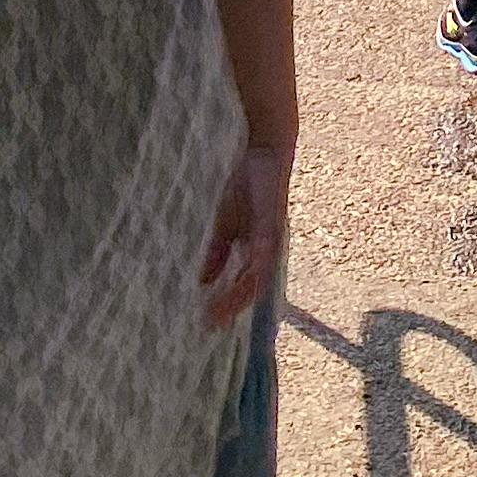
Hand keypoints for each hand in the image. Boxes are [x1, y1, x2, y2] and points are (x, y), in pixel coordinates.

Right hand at [197, 140, 290, 329]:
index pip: (242, 287)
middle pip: (252, 288)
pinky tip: (248, 273)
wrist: (265, 153)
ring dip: (240, 292)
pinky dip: (257, 262)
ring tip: (220, 307)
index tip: (207, 323)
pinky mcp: (272, 220)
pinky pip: (265, 246)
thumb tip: (203, 282)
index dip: (228, 305)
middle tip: (210, 322)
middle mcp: (266, 250)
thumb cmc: (248, 187)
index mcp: (255, 252)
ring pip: (258, 274)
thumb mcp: (225, 224)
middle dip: (232, 306)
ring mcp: (271, 237)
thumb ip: (217, 253)